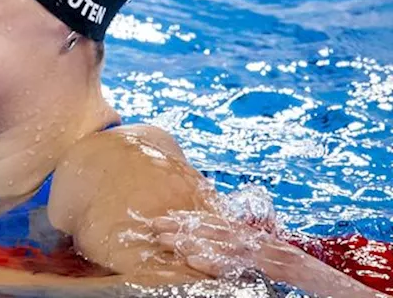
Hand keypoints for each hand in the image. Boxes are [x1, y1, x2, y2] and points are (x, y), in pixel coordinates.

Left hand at [150, 212, 305, 282]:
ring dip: (194, 240)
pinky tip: (193, 260)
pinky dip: (217, 261)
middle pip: (221, 231)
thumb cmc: (312, 284)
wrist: (354, 295)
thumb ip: (252, 260)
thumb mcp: (278, 268)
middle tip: (154, 226)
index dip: (196, 221)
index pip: (225, 226)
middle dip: (186, 226)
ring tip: (166, 241)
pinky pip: (245, 264)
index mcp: (267, 242)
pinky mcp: (284, 269)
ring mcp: (277, 255)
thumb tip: (221, 259)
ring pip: (228, 244)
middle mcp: (270, 244)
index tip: (167, 218)